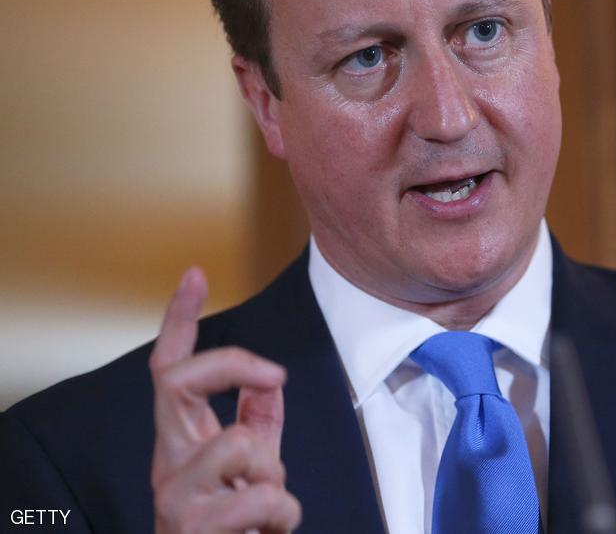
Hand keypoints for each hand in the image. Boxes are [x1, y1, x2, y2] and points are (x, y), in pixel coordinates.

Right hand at [149, 268, 301, 532]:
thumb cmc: (236, 533)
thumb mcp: (253, 474)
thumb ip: (257, 428)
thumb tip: (267, 386)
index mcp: (182, 445)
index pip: (169, 370)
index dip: (179, 319)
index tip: (194, 273)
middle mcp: (166, 464)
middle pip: (176, 380)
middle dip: (233, 365)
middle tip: (275, 377)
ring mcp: (173, 498)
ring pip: (236, 444)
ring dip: (275, 475)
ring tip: (269, 506)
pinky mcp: (192, 530)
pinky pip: (262, 499)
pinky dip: (283, 515)